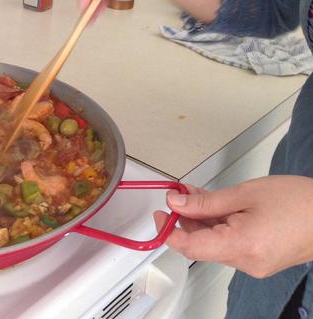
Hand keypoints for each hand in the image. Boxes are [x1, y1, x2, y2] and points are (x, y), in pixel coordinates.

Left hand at [153, 176, 312, 278]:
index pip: (190, 247)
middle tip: (177, 195)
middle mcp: (246, 262)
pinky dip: (217, 225)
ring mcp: (254, 263)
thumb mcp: (244, 194)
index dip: (168, 232)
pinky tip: (213, 205)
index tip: (159, 216)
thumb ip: (205, 202)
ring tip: (195, 194)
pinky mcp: (260, 258)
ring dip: (201, 220)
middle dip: (185, 219)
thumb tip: (177, 203)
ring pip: (214, 242)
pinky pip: (229, 242)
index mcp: (241, 247)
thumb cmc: (299, 202)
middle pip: (201, 244)